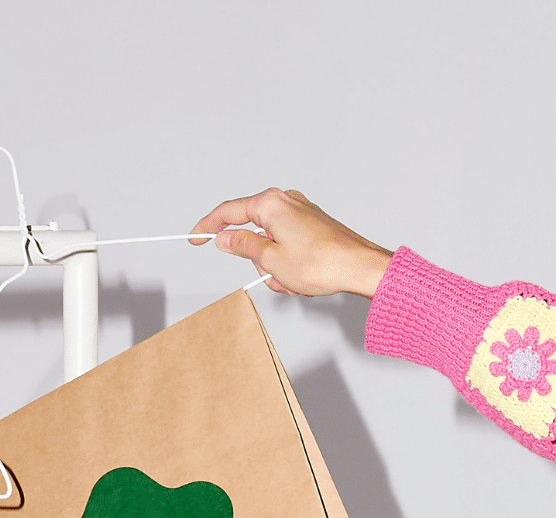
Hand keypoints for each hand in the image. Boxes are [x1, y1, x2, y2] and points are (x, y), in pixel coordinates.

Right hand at [189, 189, 391, 298]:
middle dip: (255, 258)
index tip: (195, 238)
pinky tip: (301, 277)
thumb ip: (242, 245)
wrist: (360, 267)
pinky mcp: (311, 225)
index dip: (208, 226)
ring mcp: (300, 212)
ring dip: (274, 266)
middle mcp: (286, 201)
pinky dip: (288, 264)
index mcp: (271, 204)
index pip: (228, 211)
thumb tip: (225, 238)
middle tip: (269, 273)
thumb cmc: (322, 263)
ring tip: (292, 279)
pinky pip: (287, 246)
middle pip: (251, 230)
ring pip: (270, 243)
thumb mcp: (270, 259)